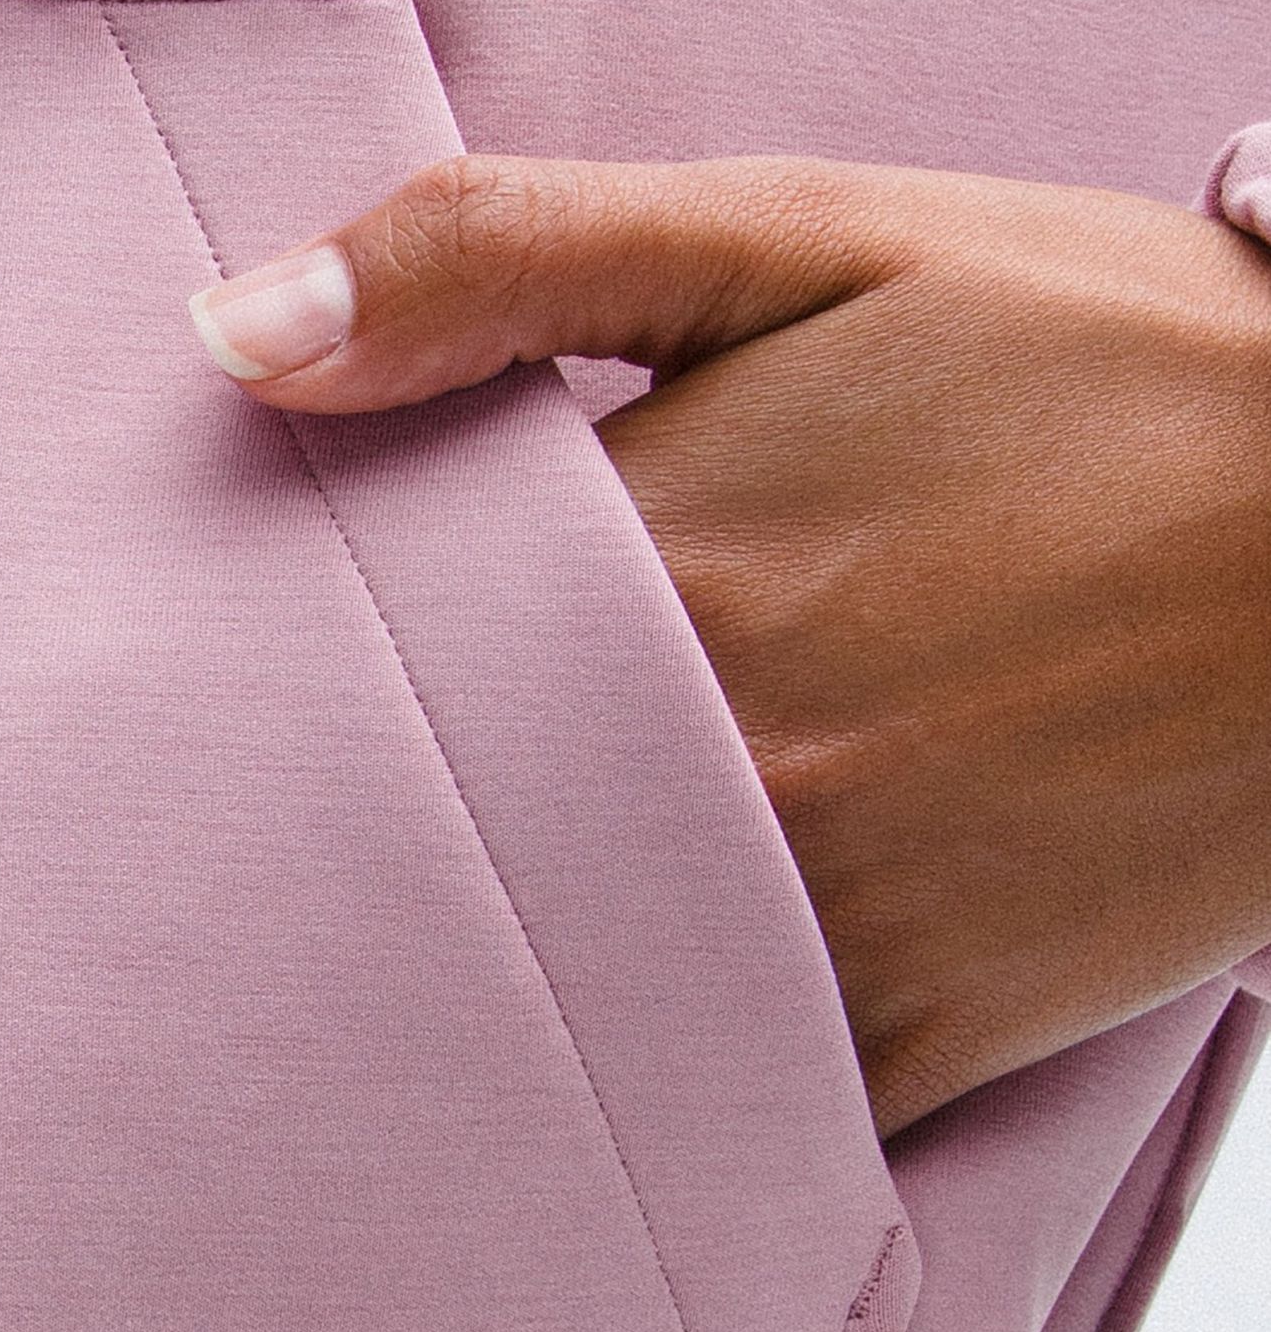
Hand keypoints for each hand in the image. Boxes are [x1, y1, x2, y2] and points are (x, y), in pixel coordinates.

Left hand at [187, 151, 1270, 1140]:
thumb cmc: (1099, 360)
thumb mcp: (808, 238)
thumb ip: (507, 262)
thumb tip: (232, 340)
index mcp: (656, 575)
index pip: (354, 659)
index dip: (288, 665)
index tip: (245, 675)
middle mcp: (720, 783)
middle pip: (433, 840)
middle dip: (363, 820)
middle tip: (301, 814)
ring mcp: (828, 930)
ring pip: (564, 988)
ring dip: (493, 952)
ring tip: (451, 907)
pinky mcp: (925, 1035)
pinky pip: (721, 1094)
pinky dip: (654, 1057)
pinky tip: (621, 995)